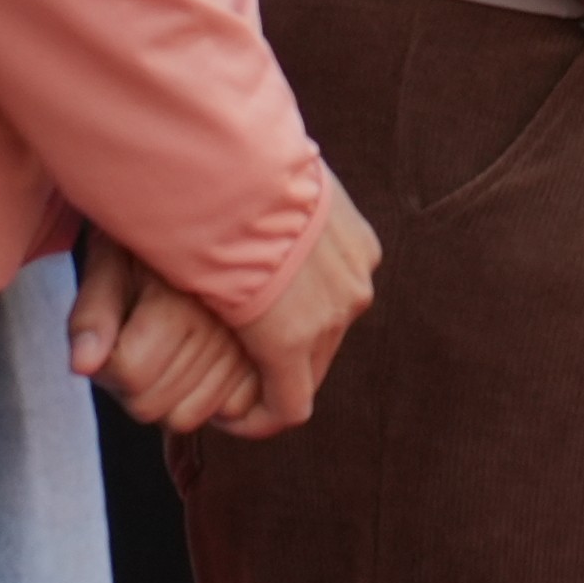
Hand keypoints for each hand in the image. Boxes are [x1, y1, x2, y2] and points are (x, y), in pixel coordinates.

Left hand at [70, 234, 264, 434]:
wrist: (224, 210)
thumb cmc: (155, 238)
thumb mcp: (110, 260)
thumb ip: (93, 314)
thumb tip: (82, 366)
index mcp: (180, 305)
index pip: (128, 376)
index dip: (104, 365)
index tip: (108, 339)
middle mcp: (224, 331)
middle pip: (152, 407)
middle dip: (131, 387)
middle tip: (134, 346)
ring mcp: (255, 350)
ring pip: (188, 417)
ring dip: (168, 397)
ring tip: (169, 353)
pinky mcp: (277, 358)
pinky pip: (234, 410)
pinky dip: (212, 399)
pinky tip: (202, 365)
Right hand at [222, 181, 382, 430]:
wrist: (235, 174)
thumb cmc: (240, 165)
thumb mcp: (277, 179)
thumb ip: (279, 201)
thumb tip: (264, 201)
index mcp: (357, 244)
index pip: (333, 294)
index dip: (295, 311)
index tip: (256, 316)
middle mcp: (356, 283)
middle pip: (324, 336)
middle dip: (283, 349)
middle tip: (234, 354)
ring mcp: (332, 317)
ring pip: (307, 369)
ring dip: (269, 380)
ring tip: (226, 381)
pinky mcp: (293, 346)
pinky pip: (287, 406)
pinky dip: (259, 417)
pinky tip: (226, 414)